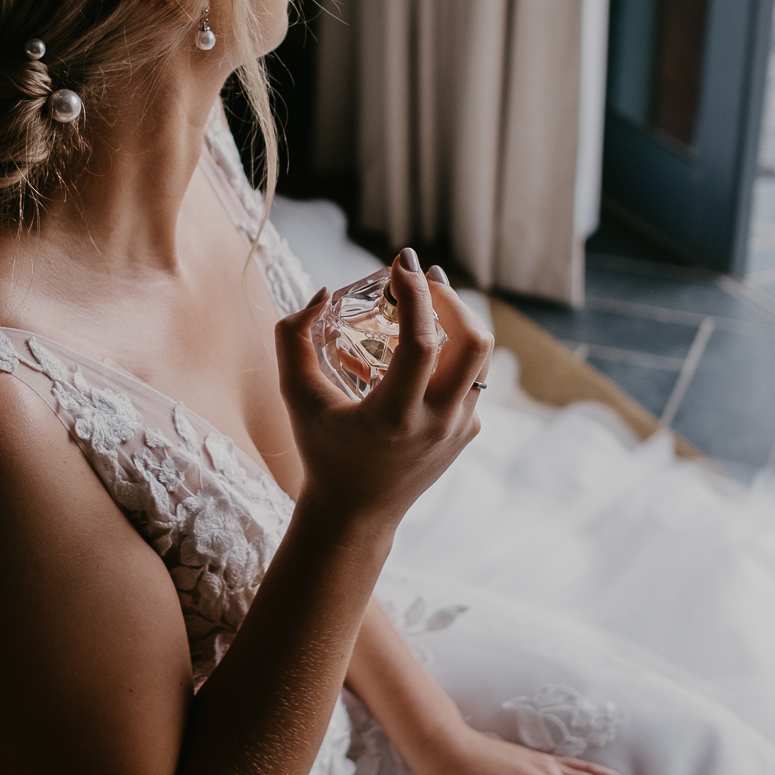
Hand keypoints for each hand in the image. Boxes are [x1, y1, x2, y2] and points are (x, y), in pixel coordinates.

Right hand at [275, 254, 491, 528]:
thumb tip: (323, 292)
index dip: (415, 294)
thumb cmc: (322, 450)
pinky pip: (472, 377)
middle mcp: (437, 423)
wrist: (356, 513)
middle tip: (422, 279)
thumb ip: (292, 338)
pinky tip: (425, 342)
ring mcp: (459, 428)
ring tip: (431, 299)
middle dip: (451, 299)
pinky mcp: (467, 431)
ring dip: (460, 320)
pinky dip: (452, 350)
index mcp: (394, 416)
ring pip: (482, 357)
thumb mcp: (295, 396)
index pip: (422, 342)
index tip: (401, 262)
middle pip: (474, 342)